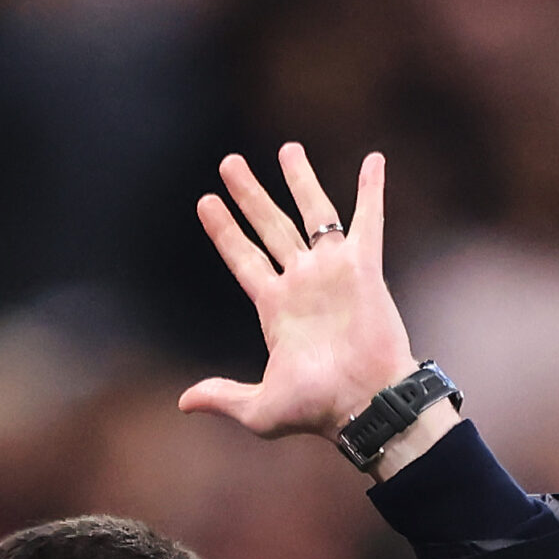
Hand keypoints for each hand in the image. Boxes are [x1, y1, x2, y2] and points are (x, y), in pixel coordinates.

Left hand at [179, 145, 433, 462]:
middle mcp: (302, 284)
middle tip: (229, 162)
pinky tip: (374, 159)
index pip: (244, 259)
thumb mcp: (259, 409)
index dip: (224, 231)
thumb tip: (183, 402)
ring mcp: (333, 273)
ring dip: (300, 179)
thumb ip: (223, 397)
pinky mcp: (364, 269)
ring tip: (286, 148)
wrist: (365, 404)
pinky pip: (367, 220)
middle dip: (250, 194)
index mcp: (275, 310)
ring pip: (313, 213)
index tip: (205, 202)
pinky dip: (371, 190)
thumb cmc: (317, 409)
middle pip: (271, 226)